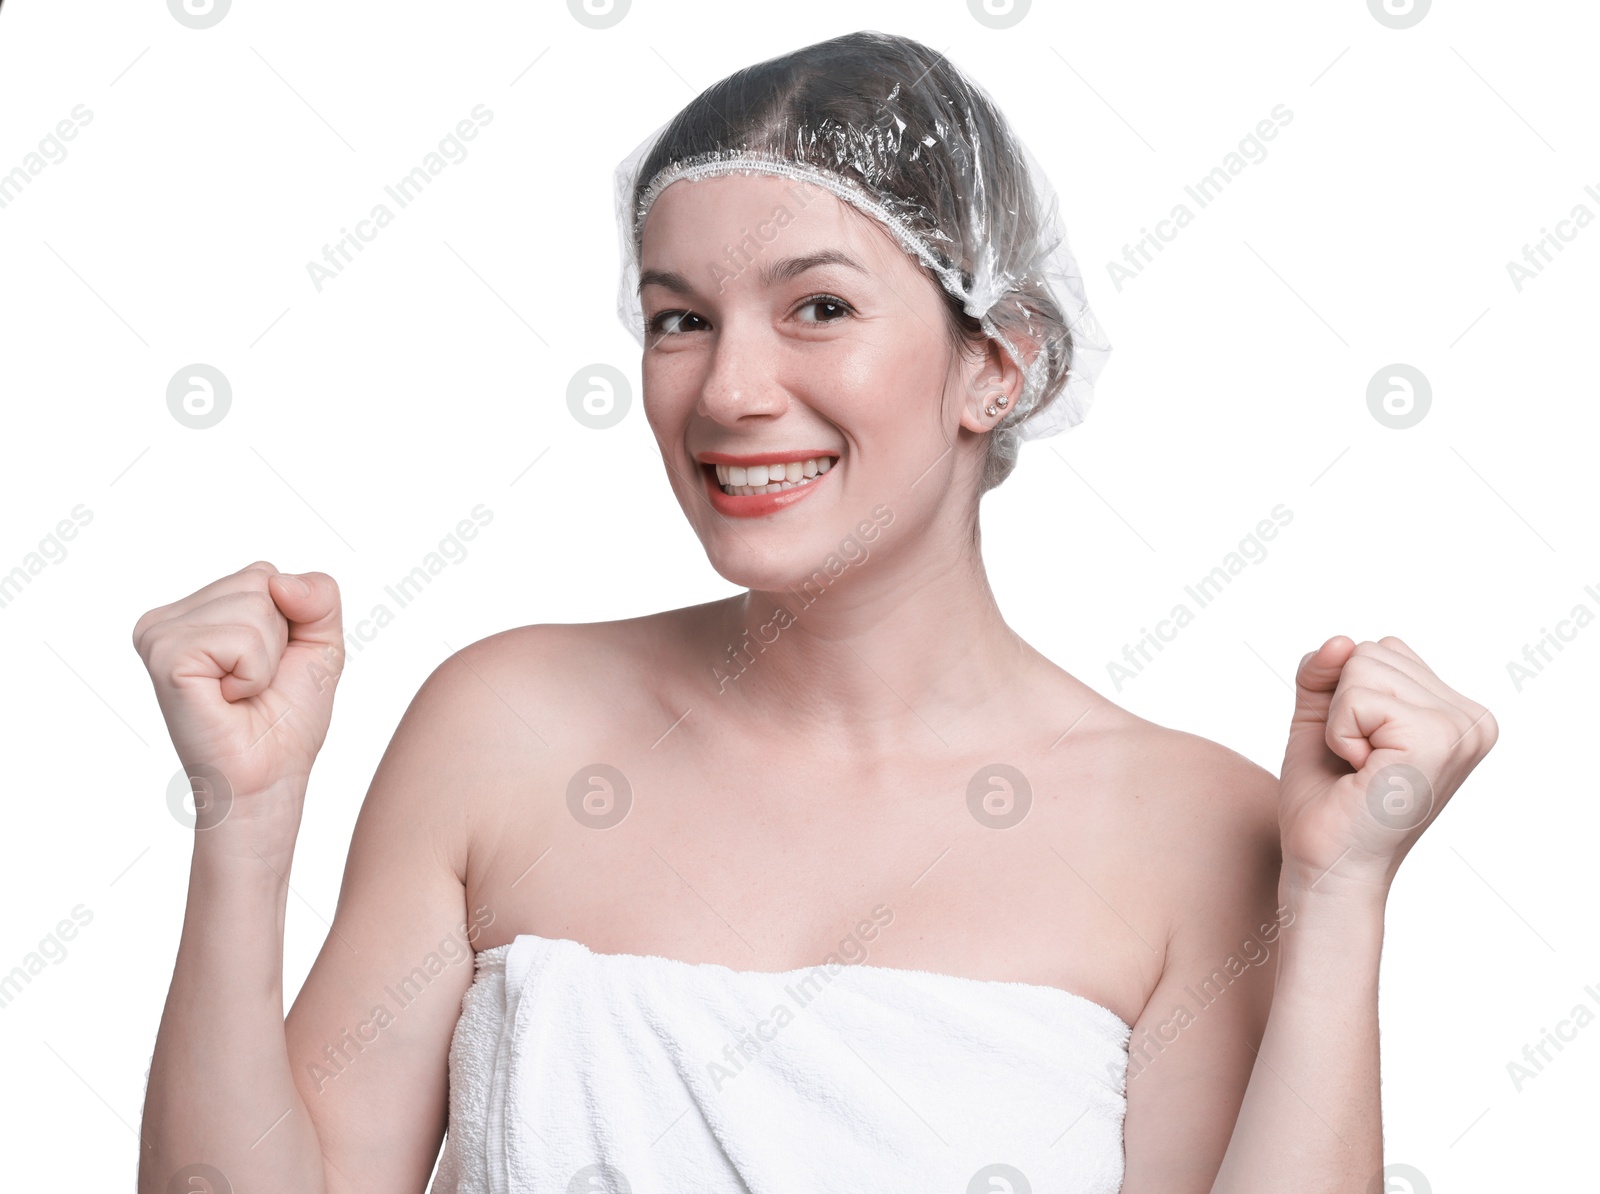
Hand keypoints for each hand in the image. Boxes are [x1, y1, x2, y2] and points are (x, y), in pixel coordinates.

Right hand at [132, 560, 343, 840]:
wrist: (269, 776)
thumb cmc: (287, 717)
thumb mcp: (321, 643)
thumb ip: (319, 595)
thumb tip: (280, 582)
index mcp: (196, 609)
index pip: (265, 574)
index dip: (289, 623)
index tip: (268, 666)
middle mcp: (168, 617)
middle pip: (261, 582)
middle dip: (279, 639)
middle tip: (255, 684)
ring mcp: (160, 634)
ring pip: (255, 605)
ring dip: (267, 658)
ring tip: (240, 693)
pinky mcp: (166, 657)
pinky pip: (242, 639)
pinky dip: (254, 673)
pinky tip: (228, 699)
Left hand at [1277, 635, 1497, 900]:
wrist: (1327, 865)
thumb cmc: (1327, 801)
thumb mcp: (1319, 716)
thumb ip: (1326, 670)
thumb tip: (1342, 640)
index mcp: (1456, 712)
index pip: (1380, 649)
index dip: (1344, 697)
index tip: (1361, 751)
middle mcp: (1472, 718)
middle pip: (1370, 651)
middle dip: (1340, 705)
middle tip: (1358, 764)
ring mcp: (1461, 728)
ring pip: (1361, 664)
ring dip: (1339, 721)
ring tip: (1362, 769)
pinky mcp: (1436, 740)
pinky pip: (1356, 695)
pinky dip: (1339, 732)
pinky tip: (1361, 772)